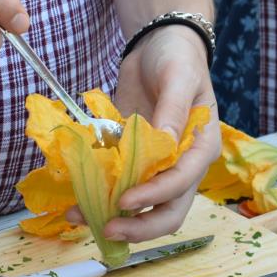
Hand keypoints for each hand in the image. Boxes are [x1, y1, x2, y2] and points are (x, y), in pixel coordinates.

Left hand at [92, 25, 220, 241]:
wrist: (158, 47)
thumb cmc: (177, 59)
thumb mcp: (179, 78)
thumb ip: (172, 110)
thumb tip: (162, 142)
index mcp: (201, 148)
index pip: (182, 183)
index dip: (154, 195)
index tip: (125, 200)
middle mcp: (182, 166)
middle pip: (168, 211)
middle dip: (139, 226)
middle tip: (107, 229)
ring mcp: (155, 168)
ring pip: (142, 208)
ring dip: (113, 218)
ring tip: (78, 217)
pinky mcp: (131, 162)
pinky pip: (118, 187)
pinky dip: (98, 198)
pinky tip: (75, 202)